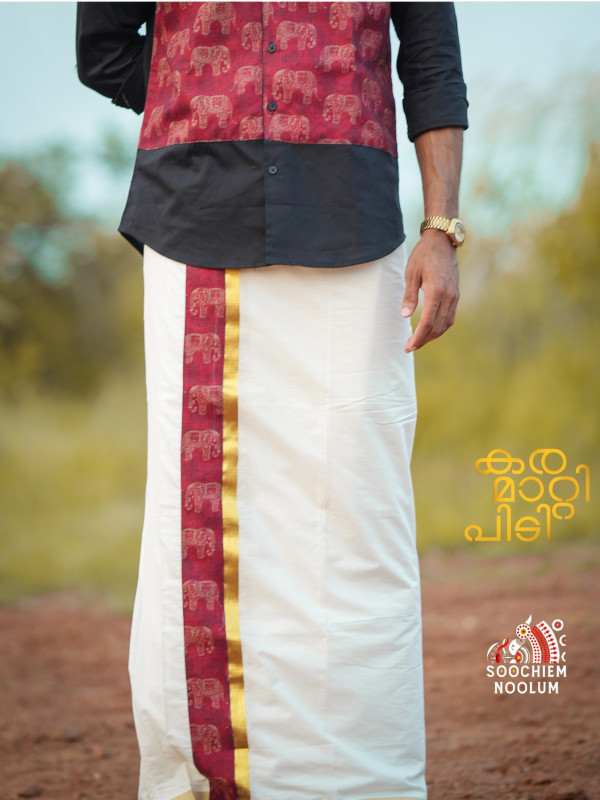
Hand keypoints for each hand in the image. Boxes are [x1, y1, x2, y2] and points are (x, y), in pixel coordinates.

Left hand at [401, 229, 458, 351]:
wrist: (442, 241)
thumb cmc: (423, 255)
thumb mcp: (411, 273)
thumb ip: (409, 296)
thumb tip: (405, 316)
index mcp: (436, 291)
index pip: (427, 323)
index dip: (418, 338)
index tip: (408, 346)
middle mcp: (448, 296)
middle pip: (437, 328)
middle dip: (423, 340)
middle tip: (409, 347)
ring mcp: (454, 296)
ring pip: (445, 325)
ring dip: (432, 336)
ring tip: (418, 341)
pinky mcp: (456, 295)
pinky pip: (450, 317)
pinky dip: (440, 327)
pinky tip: (430, 330)